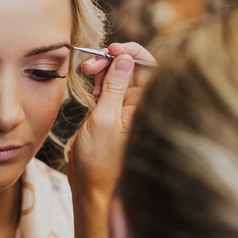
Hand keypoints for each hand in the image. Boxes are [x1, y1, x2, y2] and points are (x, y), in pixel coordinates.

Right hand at [68, 42, 155, 237]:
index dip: (132, 52)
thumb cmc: (98, 161)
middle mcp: (139, 107)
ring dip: (105, 70)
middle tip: (91, 64)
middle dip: (113, 60)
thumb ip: (115, 86)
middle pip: (133, 68)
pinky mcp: (115, 116)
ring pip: (120, 77)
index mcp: (144, 107)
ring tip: (88, 74)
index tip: (112, 49)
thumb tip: (125, 58)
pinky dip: (101, 83)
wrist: (90, 188)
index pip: (149, 67)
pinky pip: (112, 90)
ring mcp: (127, 111)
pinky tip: (91, 86)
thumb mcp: (104, 119)